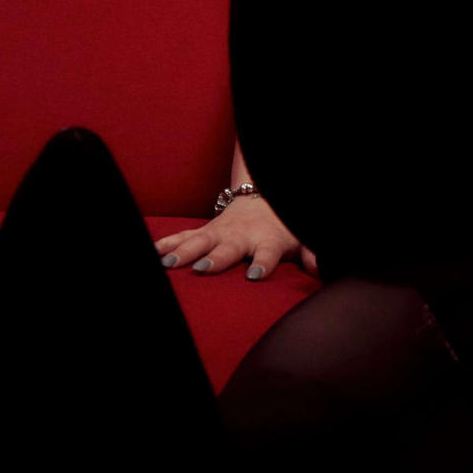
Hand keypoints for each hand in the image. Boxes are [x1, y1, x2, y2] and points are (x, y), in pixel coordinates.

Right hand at [154, 196, 319, 280]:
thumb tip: (321, 269)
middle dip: (214, 259)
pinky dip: (166, 244)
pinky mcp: (205, 231)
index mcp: (267, 240)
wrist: (264, 197)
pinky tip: (151, 254)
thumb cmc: (284, 227)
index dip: (263, 263)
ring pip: (198, 242)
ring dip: (182, 253)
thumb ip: (311, 255)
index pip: (267, 253)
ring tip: (166, 265)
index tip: (255, 275)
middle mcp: (241, 236)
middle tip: (202, 270)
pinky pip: (183, 237)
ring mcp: (220, 232)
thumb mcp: (301, 238)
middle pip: (226, 249)